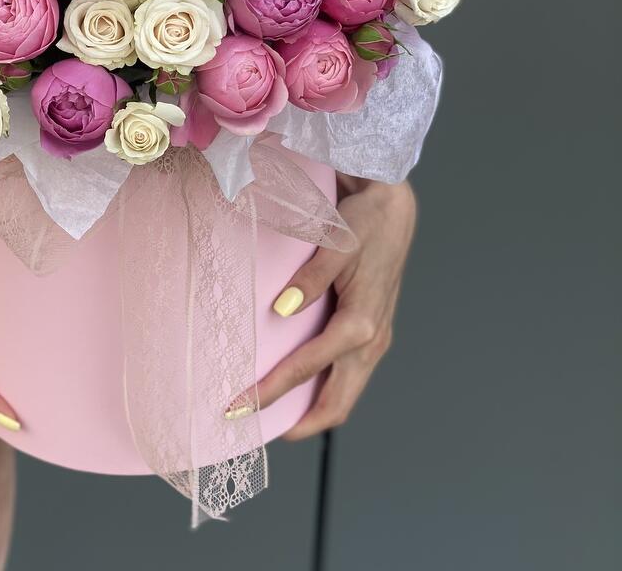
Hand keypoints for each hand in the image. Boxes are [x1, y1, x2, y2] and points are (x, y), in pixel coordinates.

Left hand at [255, 176, 415, 439]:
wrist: (394, 206)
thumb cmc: (364, 221)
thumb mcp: (336, 244)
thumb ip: (310, 278)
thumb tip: (280, 311)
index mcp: (361, 324)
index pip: (307, 369)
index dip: (271, 391)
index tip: (239, 406)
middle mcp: (372, 339)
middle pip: (336, 404)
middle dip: (296, 421)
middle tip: (253, 426)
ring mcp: (376, 338)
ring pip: (345, 393)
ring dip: (312, 409)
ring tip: (273, 414)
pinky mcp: (373, 330)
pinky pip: (349, 374)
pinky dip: (325, 388)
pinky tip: (300, 382)